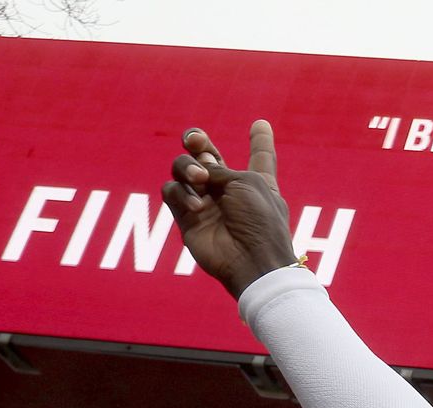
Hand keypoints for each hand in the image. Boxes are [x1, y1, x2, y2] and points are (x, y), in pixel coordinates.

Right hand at [162, 121, 297, 298]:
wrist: (250, 259)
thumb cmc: (260, 221)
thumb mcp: (247, 183)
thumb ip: (220, 168)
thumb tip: (199, 167)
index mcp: (256, 181)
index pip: (259, 157)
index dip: (259, 141)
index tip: (261, 124)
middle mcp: (230, 189)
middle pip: (206, 155)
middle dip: (196, 141)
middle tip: (195, 140)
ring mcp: (206, 202)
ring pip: (182, 168)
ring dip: (188, 168)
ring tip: (201, 180)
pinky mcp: (187, 217)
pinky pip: (172, 191)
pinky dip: (181, 193)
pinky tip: (198, 206)